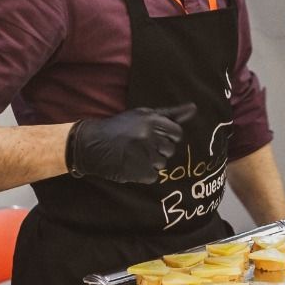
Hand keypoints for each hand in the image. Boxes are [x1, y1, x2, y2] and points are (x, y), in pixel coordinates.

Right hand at [69, 103, 194, 182]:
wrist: (91, 144)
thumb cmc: (121, 127)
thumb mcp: (143, 115)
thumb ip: (170, 114)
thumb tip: (194, 108)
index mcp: (151, 120)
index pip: (177, 133)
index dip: (169, 137)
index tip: (156, 138)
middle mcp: (148, 136)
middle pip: (170, 149)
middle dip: (159, 150)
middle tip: (141, 146)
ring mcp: (142, 155)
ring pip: (162, 164)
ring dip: (151, 162)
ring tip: (134, 155)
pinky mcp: (136, 171)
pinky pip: (153, 176)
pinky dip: (143, 174)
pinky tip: (131, 165)